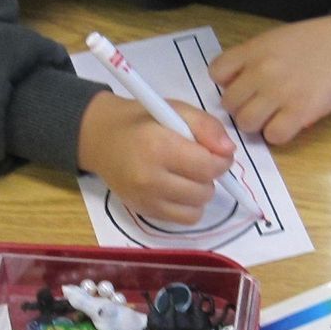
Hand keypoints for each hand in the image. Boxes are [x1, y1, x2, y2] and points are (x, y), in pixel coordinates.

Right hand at [77, 91, 236, 223]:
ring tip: (186, 175)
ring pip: (196, 209)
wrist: (102, 138)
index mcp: (158, 146)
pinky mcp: (142, 212)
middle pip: (204, 191)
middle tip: (197, 160)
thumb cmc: (142, 120)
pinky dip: (187, 206)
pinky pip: (182, 220)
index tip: (216, 151)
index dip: (221, 160)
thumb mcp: (176, 109)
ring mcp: (144, 199)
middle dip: (209, 176)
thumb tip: (229, 151)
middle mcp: (150, 178)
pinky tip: (178, 189)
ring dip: (199, 193)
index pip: (208, 166)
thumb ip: (206, 126)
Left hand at [210, 16, 330, 143]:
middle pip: (229, 103)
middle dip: (242, 107)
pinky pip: (273, 136)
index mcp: (254, 50)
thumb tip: (234, 83)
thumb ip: (251, 58)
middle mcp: (261, 71)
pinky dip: (278, 133)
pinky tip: (289, 122)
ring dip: (257, 123)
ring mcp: (280, 93)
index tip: (241, 85)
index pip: (216, 72)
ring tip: (273, 116)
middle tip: (259, 105)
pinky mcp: (300, 112)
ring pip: (246, 123)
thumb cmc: (315, 41)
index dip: (226, 82)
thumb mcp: (275, 39)